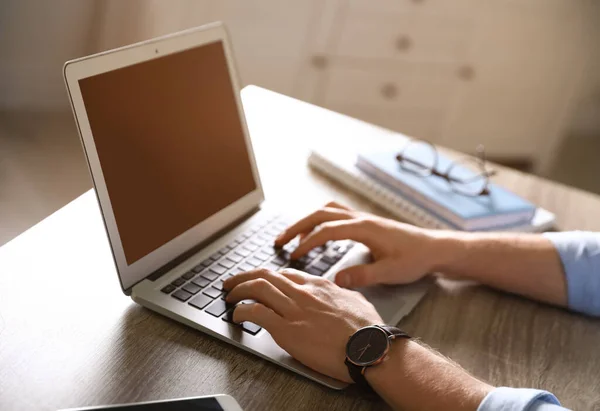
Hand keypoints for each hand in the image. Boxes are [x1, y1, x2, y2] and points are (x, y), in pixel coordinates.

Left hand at [223, 268, 382, 382]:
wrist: (370, 349)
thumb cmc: (368, 330)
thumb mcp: (356, 300)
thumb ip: (342, 292)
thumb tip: (338, 290)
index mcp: (319, 285)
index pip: (285, 274)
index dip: (267, 276)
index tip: (259, 280)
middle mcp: (304, 293)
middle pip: (266, 275)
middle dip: (244, 276)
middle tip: (232, 282)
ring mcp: (294, 310)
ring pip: (257, 288)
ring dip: (237, 290)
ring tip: (229, 296)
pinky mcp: (287, 330)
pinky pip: (256, 313)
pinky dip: (241, 311)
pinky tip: (236, 315)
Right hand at [275, 202, 444, 288]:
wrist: (435, 248)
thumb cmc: (415, 259)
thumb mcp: (391, 272)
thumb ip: (363, 276)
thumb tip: (336, 280)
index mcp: (364, 228)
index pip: (327, 230)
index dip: (307, 242)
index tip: (293, 256)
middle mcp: (361, 219)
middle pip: (320, 214)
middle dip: (298, 226)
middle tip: (280, 240)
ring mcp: (363, 218)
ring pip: (327, 211)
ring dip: (308, 220)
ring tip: (293, 236)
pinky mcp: (366, 223)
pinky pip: (336, 214)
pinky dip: (320, 220)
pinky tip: (318, 233)